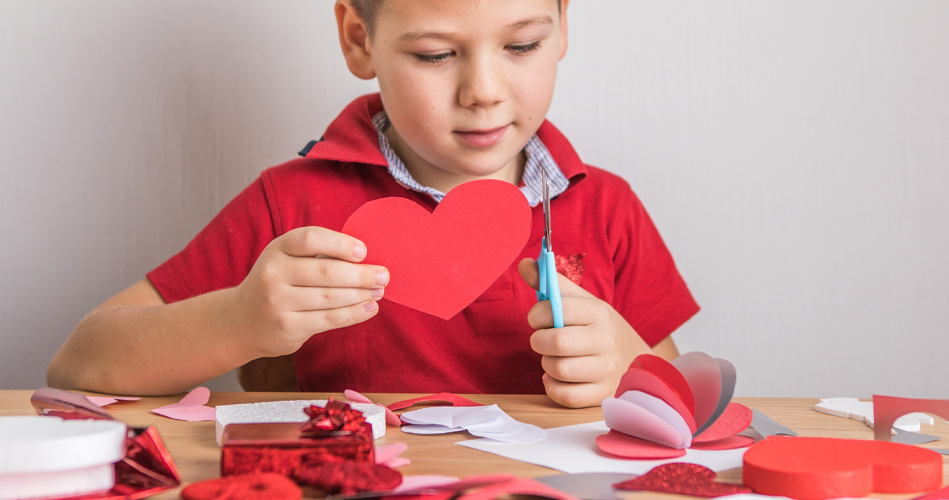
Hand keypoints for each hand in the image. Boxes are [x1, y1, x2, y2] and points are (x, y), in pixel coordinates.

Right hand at [231, 226, 387, 357]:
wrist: (241, 321)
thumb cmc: (278, 283)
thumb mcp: (287, 260)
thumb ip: (319, 256)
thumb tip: (368, 259)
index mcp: (277, 249)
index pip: (310, 239)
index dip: (340, 244)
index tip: (364, 251)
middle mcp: (273, 273)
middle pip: (326, 271)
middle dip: (361, 274)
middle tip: (384, 275)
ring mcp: (278, 302)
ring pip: (331, 298)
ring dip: (361, 295)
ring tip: (379, 291)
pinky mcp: (287, 327)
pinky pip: (329, 319)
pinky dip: (354, 314)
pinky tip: (370, 308)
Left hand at [518, 258, 651, 407]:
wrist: (635, 357)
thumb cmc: (597, 326)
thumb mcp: (580, 301)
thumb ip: (552, 284)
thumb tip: (524, 263)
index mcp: (599, 312)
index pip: (558, 309)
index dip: (537, 314)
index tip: (535, 318)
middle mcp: (606, 340)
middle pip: (557, 342)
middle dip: (539, 341)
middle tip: (541, 339)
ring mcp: (607, 370)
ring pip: (559, 370)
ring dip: (546, 364)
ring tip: (554, 357)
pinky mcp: (602, 394)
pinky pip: (565, 396)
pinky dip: (553, 387)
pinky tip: (557, 377)